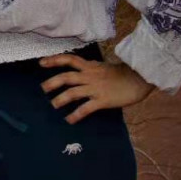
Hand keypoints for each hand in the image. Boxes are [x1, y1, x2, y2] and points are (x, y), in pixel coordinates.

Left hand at [38, 53, 154, 123]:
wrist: (139, 79)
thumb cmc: (124, 74)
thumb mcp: (104, 67)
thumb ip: (92, 68)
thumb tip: (83, 69)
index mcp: (90, 66)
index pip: (69, 59)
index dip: (54, 60)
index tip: (41, 63)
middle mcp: (90, 76)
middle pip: (66, 77)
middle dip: (52, 82)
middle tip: (43, 89)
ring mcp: (95, 88)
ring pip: (73, 92)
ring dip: (60, 99)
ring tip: (53, 105)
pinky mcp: (102, 100)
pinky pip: (85, 108)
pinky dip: (76, 114)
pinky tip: (69, 120)